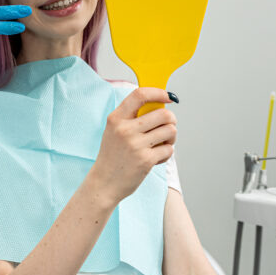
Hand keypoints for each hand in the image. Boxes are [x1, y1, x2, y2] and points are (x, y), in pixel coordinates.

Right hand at [91, 88, 176, 202]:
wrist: (104, 183)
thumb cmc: (113, 155)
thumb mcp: (114, 131)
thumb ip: (131, 117)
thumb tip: (160, 104)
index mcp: (115, 118)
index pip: (140, 94)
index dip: (158, 92)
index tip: (168, 96)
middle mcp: (125, 129)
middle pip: (163, 114)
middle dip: (171, 120)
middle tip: (167, 126)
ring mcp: (135, 145)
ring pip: (170, 130)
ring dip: (171, 137)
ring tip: (161, 143)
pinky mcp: (145, 160)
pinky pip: (168, 149)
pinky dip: (166, 153)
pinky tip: (155, 157)